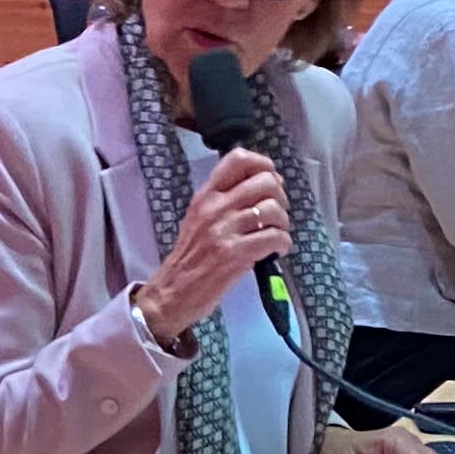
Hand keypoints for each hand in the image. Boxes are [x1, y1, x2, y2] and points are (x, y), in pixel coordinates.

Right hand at [139, 145, 292, 346]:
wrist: (172, 294)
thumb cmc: (190, 259)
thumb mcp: (199, 219)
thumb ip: (224, 201)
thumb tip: (265, 187)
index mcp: (206, 196)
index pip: (239, 159)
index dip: (264, 165)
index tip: (270, 183)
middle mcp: (215, 207)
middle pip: (266, 182)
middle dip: (280, 198)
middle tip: (275, 216)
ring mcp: (224, 230)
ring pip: (274, 210)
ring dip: (283, 224)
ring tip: (274, 236)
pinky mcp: (235, 254)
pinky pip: (275, 237)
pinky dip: (283, 244)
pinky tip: (274, 252)